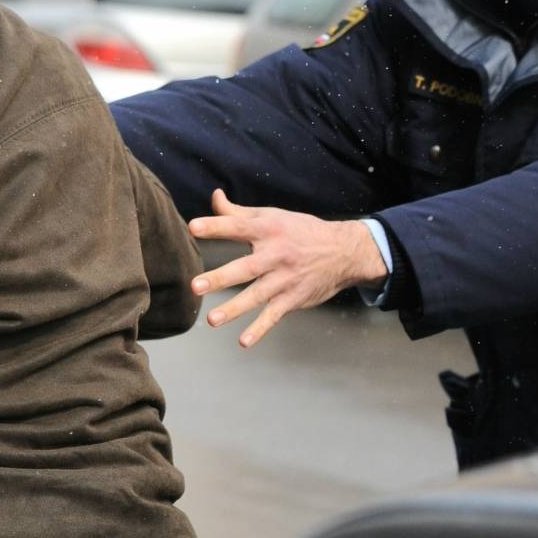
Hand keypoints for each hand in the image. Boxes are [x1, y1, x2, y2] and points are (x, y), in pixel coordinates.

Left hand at [187, 189, 386, 348]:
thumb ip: (238, 212)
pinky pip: (274, 316)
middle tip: (195, 286)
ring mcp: (285, 279)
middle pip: (245, 268)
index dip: (216, 227)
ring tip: (212, 319)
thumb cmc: (300, 231)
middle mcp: (276, 255)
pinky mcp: (293, 299)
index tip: (193, 227)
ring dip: (234, 309)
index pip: (237, 227)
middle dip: (220, 278)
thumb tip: (215, 196)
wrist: (344, 252)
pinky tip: (243, 341)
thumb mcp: (272, 216)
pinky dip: (260, 329)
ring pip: (256, 296)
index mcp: (268, 230)